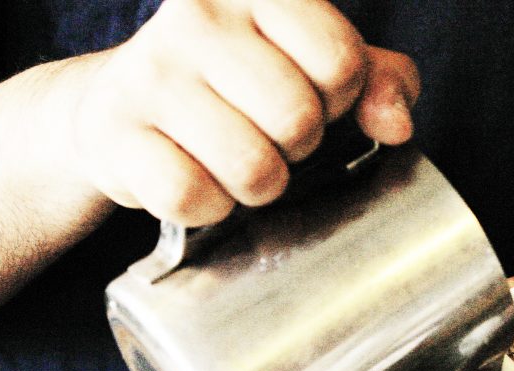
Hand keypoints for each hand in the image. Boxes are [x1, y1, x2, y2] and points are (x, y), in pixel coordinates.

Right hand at [69, 0, 420, 225]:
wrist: (121, 106)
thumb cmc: (238, 83)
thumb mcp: (317, 64)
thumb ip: (378, 79)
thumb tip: (397, 124)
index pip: (341, 62)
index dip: (338, 100)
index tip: (309, 96)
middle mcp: (198, 16)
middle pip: (298, 119)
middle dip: (297, 147)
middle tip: (268, 136)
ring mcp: (151, 74)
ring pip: (253, 167)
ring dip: (258, 185)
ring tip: (236, 161)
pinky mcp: (116, 132)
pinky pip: (193, 198)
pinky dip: (209, 208)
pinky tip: (198, 179)